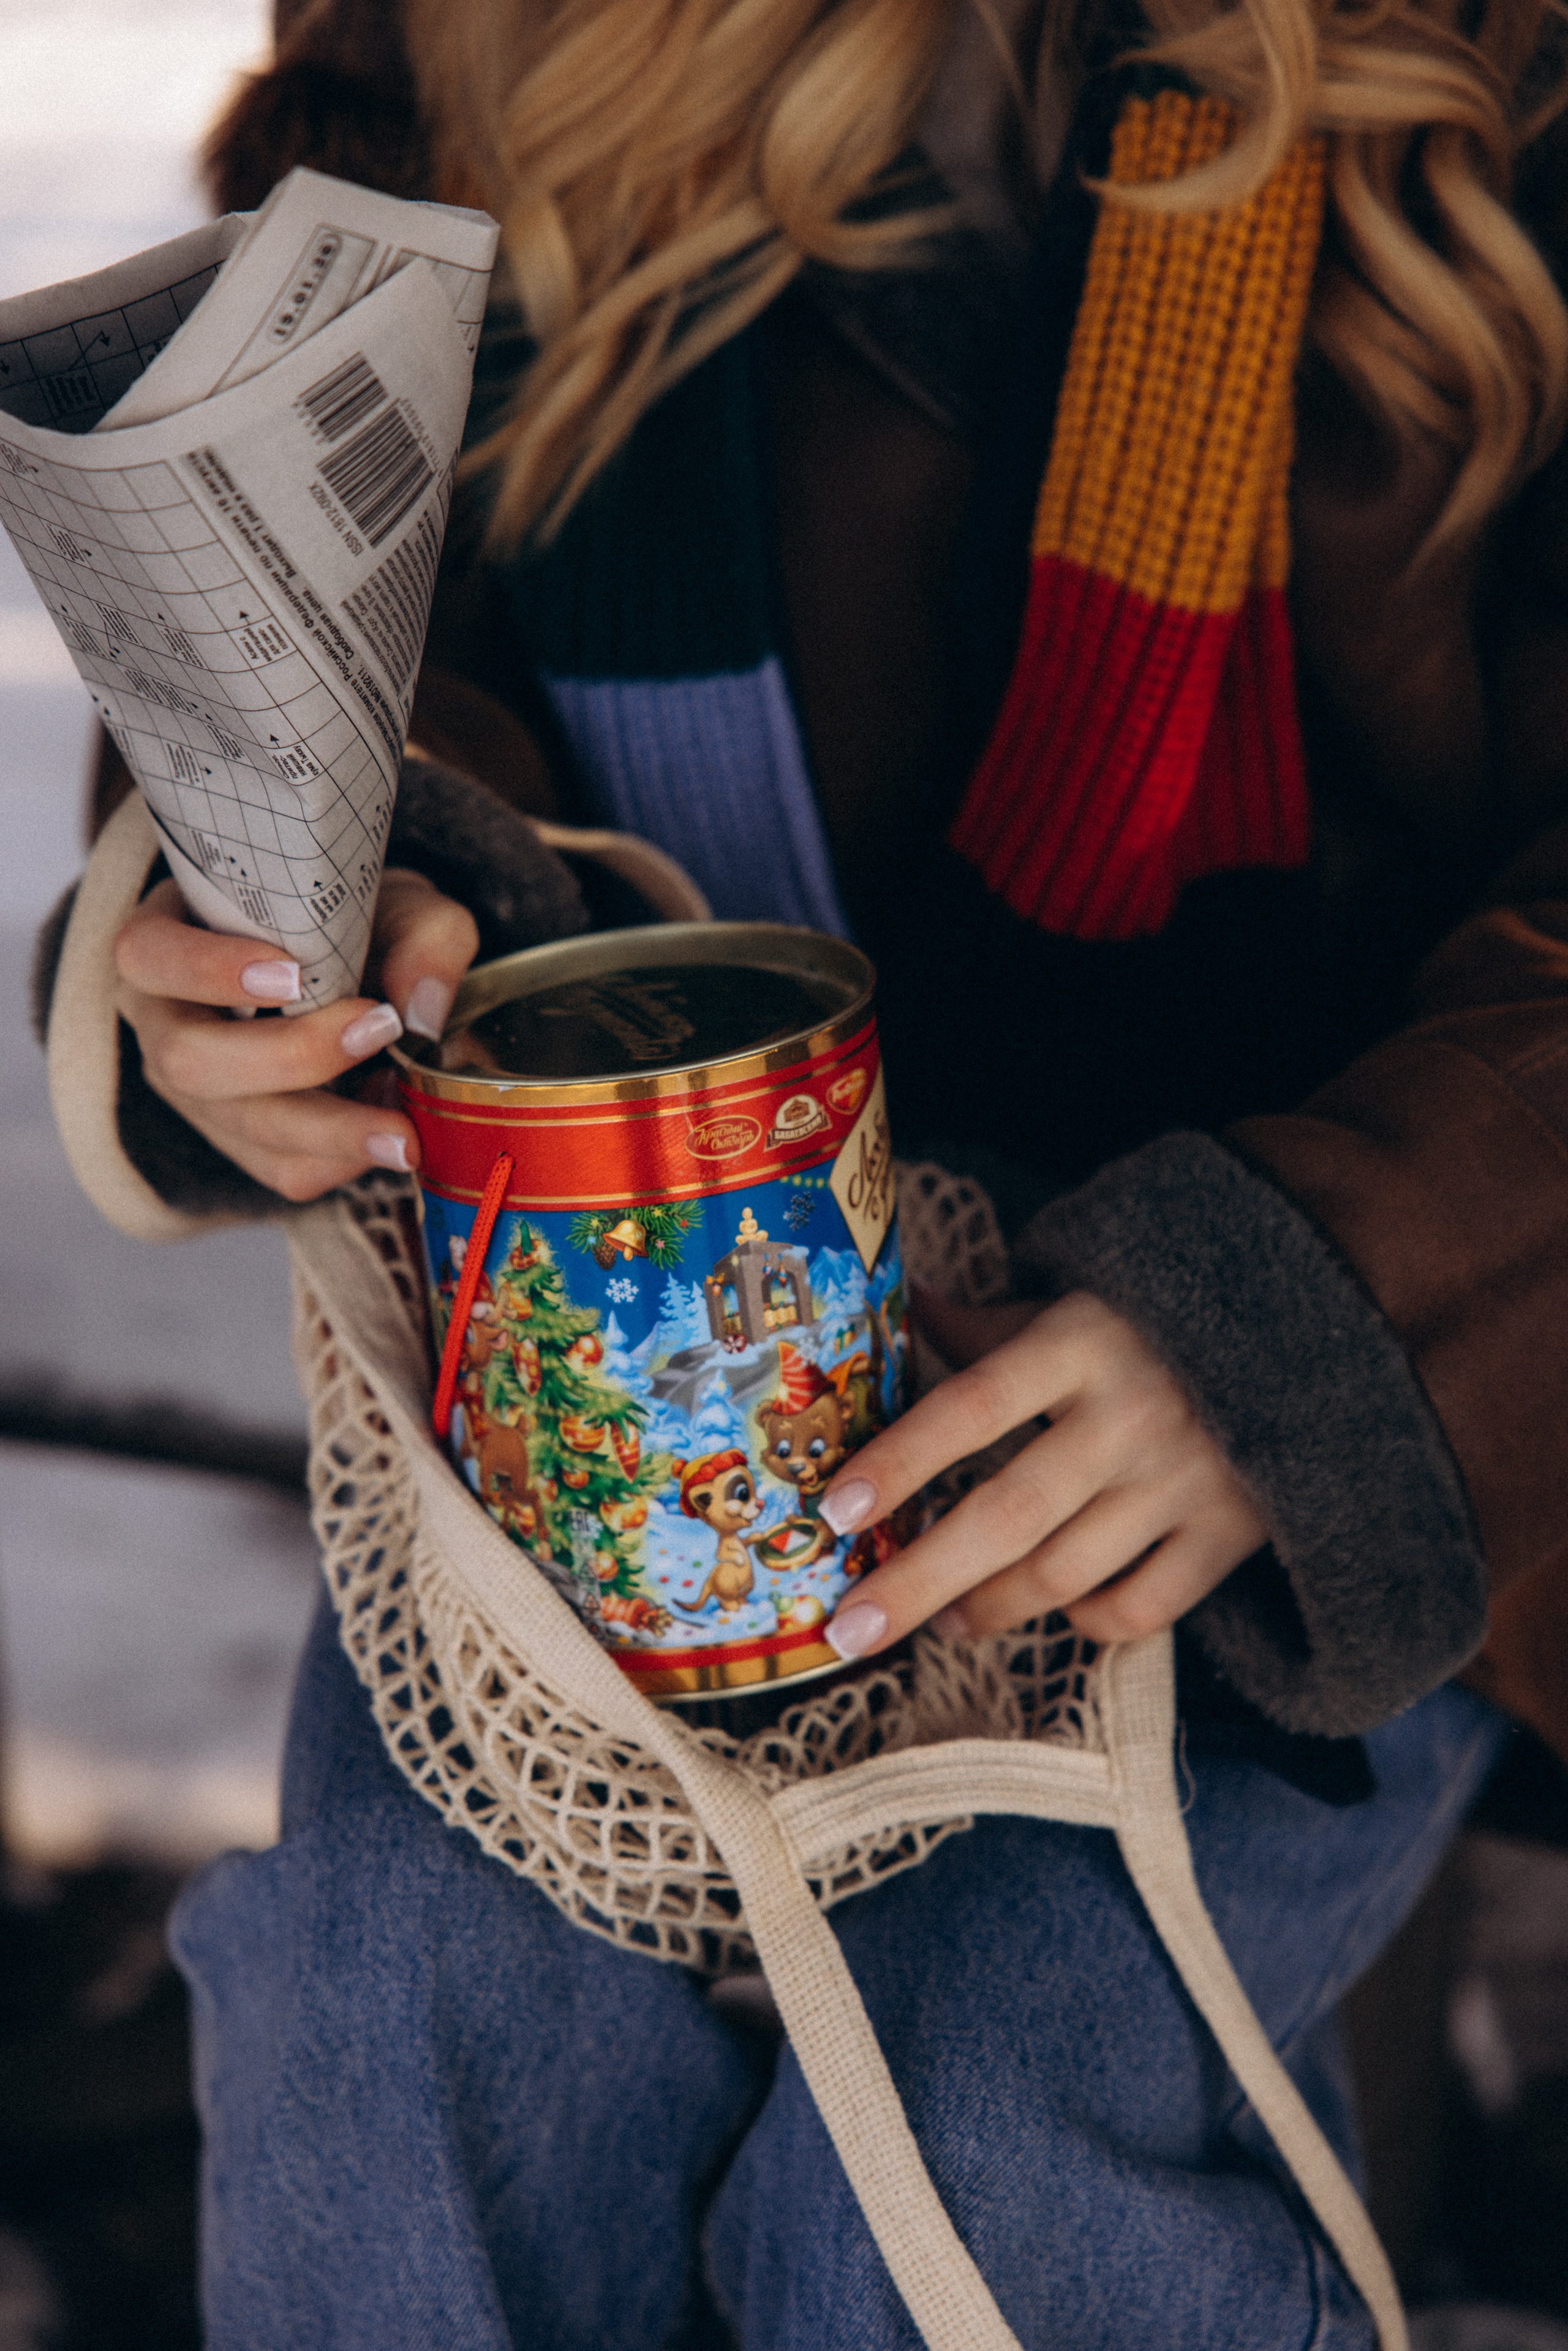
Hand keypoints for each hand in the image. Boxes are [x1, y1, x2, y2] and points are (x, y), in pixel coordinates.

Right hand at [113, 868, 477, 1201]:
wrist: (367, 973)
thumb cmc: (357, 926)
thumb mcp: (398, 904)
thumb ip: (422, 937)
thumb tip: (421, 1009)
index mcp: (169, 942)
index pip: (146, 955)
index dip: (205, 969)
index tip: (292, 973)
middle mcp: (165, 1023)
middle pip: (188, 1060)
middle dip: (290, 1056)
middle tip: (378, 1028)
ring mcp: (197, 1091)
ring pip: (238, 1126)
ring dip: (329, 1127)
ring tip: (404, 1119)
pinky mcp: (242, 1142)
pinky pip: (282, 1170)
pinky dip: (344, 1157)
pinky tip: (389, 1121)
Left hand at [820, 1288, 1266, 1657]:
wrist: (1306, 1332)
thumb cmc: (1155, 1321)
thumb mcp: (1069, 1306)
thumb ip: (983, 1328)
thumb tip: (895, 1311)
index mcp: (1079, 1343)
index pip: (971, 1406)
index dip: (902, 1460)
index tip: (835, 1511)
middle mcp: (1129, 1415)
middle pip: (1008, 1515)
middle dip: (919, 1580)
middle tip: (850, 1628)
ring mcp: (1183, 1479)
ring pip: (1065, 1572)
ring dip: (986, 1608)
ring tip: (936, 1622)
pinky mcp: (1230, 1532)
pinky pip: (1141, 1607)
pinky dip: (1087, 1620)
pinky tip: (1054, 1611)